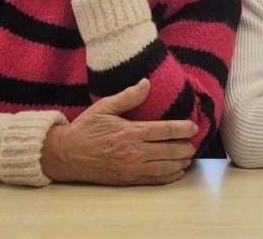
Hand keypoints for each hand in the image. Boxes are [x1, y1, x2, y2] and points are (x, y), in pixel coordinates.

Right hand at [40, 78, 197, 185]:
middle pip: (169, 150)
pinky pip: (153, 180)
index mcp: (131, 132)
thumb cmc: (86, 129)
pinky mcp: (127, 180)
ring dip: (180, 162)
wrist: (67, 154)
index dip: (183, 129)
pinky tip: (176, 173)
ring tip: (189, 157)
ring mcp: (132, 168)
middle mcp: (134, 151)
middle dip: (186, 147)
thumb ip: (128, 96)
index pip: (165, 130)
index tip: (194, 127)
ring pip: (164, 167)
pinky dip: (168, 177)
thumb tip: (146, 83)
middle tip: (195, 144)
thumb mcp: (105, 107)